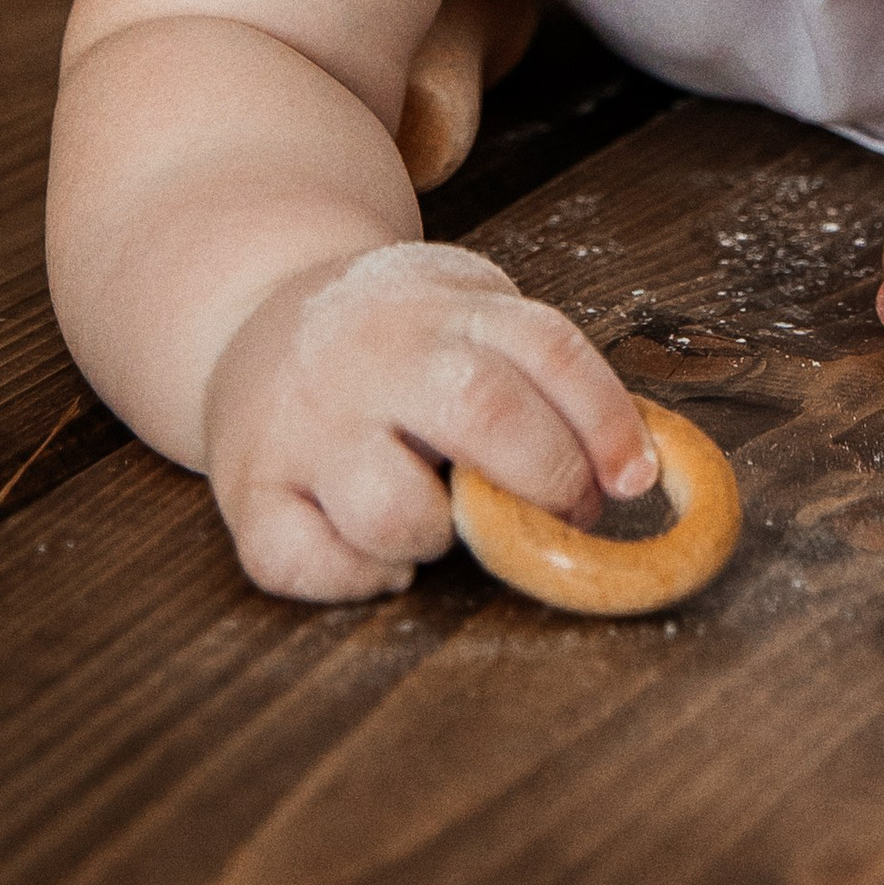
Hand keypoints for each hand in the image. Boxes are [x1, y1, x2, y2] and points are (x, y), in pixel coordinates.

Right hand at [202, 239, 656, 599]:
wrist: (255, 310)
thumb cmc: (397, 337)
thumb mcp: (469, 311)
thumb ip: (539, 374)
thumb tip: (634, 468)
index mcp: (441, 306)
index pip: (546, 347)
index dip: (606, 420)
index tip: (635, 478)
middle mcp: (371, 355)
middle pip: (482, 412)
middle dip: (545, 479)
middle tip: (563, 512)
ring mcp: (304, 422)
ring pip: (391, 507)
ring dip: (442, 535)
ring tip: (447, 519)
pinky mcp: (248, 488)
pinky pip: (304, 562)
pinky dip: (359, 578)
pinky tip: (385, 557)